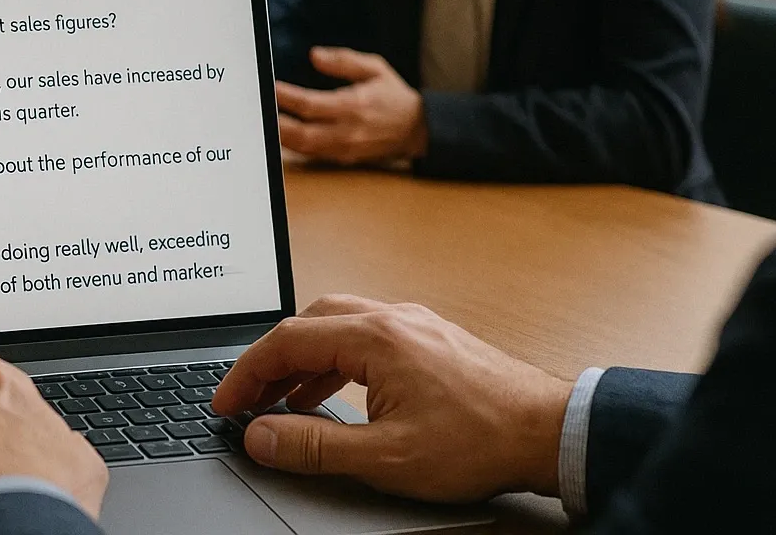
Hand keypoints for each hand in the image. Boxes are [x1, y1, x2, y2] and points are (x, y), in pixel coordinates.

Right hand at [211, 296, 571, 502]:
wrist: (550, 431)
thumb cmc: (479, 441)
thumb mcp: (386, 457)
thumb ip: (315, 446)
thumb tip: (261, 437)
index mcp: (374, 337)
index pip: (286, 342)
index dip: (246, 374)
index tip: (225, 402)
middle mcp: (391, 318)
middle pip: (307, 323)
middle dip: (269, 361)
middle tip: (248, 398)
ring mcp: (413, 323)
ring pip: (336, 326)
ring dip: (303, 360)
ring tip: (284, 402)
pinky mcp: (429, 337)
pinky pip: (365, 336)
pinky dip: (335, 361)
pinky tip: (336, 395)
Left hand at [274, 47, 426, 163]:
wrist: (417, 129)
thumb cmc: (393, 96)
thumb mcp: (375, 68)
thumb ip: (344, 60)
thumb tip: (314, 56)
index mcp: (354, 105)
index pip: (311, 104)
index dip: (286, 97)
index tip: (270, 87)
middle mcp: (348, 130)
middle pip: (301, 134)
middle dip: (276, 124)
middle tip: (258, 111)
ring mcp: (345, 148)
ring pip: (303, 148)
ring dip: (280, 137)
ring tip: (264, 122)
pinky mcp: (343, 158)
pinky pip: (311, 155)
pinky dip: (293, 146)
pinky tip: (280, 134)